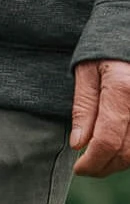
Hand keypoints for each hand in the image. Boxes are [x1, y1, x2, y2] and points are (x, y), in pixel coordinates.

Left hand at [71, 58, 129, 175]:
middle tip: (86, 168)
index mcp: (122, 89)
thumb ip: (83, 108)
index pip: (107, 140)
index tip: (79, 168)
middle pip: (127, 152)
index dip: (92, 162)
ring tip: (99, 159)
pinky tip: (116, 149)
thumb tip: (79, 144)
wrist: (127, 35)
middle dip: (105, 166)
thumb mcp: (86, 73)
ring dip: (120, 163)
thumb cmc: (104, 51)